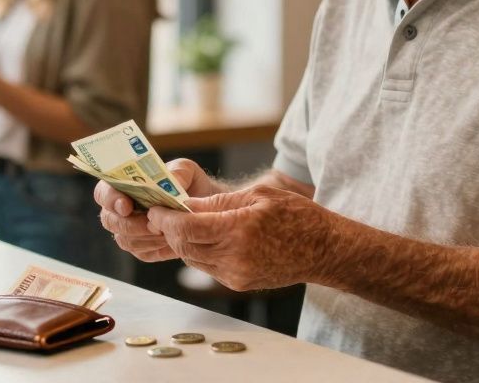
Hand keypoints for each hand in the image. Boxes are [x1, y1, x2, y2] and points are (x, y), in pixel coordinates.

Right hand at [95, 158, 223, 262]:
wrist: (205, 209)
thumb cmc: (189, 185)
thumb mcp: (186, 171)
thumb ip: (178, 172)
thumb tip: (172, 181)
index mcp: (122, 185)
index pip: (103, 193)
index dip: (111, 200)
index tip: (127, 206)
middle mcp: (119, 209)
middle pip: (109, 221)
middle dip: (130, 224)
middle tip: (153, 224)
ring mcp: (128, 231)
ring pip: (124, 240)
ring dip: (146, 237)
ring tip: (167, 231)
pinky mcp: (141, 248)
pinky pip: (141, 253)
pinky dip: (156, 248)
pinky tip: (171, 240)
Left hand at [145, 185, 338, 290]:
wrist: (324, 249)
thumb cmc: (296, 215)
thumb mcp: (258, 195)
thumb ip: (218, 201)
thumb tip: (184, 204)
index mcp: (239, 230)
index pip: (186, 228)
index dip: (164, 219)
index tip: (154, 210)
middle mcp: (234, 258)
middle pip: (184, 246)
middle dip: (168, 230)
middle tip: (160, 215)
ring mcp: (236, 275)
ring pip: (192, 259)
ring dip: (182, 242)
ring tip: (180, 223)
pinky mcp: (239, 283)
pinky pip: (207, 267)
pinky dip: (199, 252)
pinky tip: (203, 238)